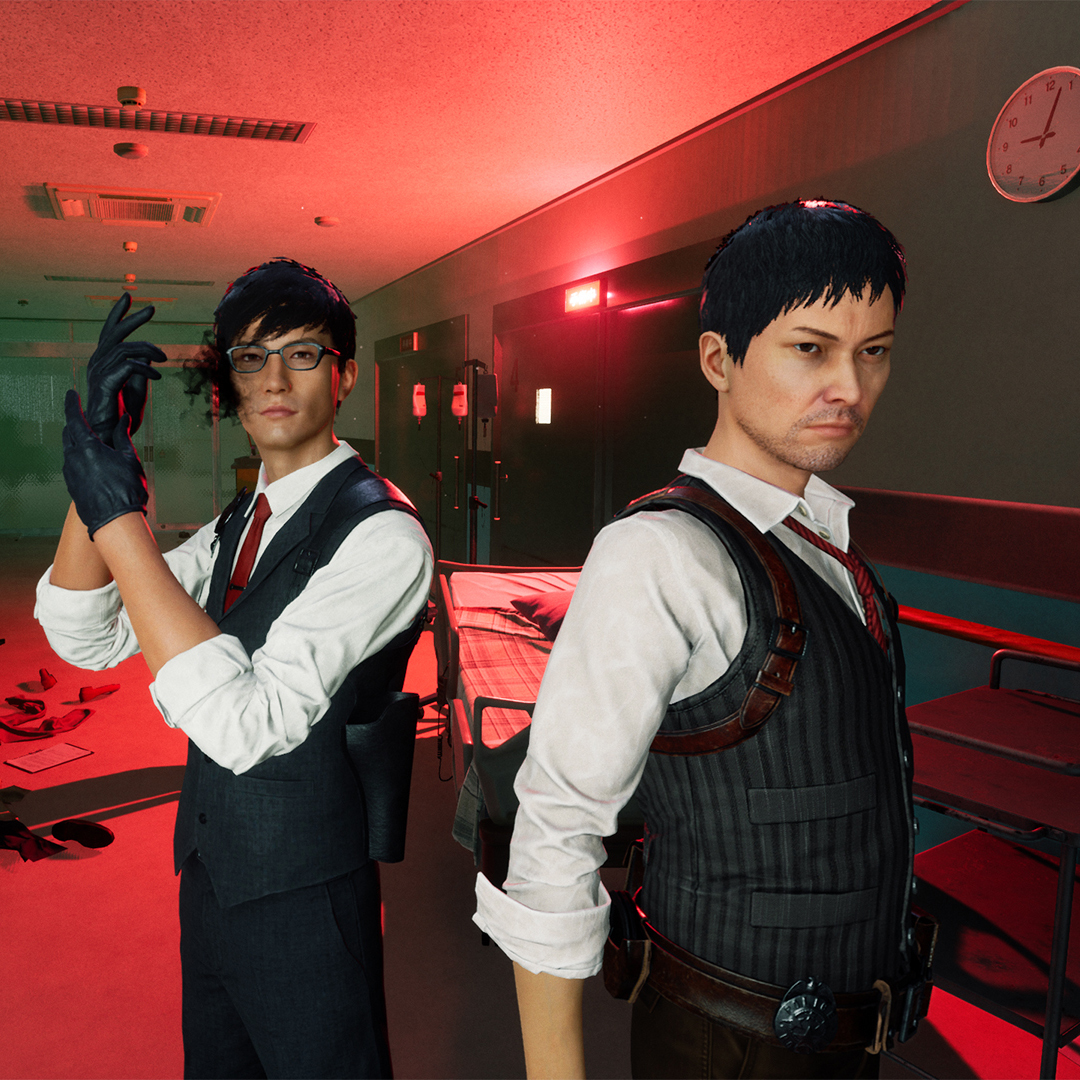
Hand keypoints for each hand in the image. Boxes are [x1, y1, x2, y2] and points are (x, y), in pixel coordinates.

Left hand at [62, 390, 147, 539]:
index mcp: (88, 447)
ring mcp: (70, 473)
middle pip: (69, 433)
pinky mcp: (71, 485)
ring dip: (77, 442)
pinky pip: (72, 465)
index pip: (75, 418)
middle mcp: (74, 458)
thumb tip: (123, 420)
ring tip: (90, 441)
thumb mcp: (129, 458)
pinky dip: (79, 457)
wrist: (115, 521)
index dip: (72, 404)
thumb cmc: (126, 490)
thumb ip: (123, 437)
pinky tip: (91, 462)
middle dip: (74, 423)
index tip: (71, 394)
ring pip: (69, 449)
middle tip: (82, 417)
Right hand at [85, 295, 165, 446]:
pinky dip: (146, 368)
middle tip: (152, 308)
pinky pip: (128, 366)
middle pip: (114, 333)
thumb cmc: (122, 415)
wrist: (110, 436)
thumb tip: (151, 354)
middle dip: (133, 318)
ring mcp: (99, 373)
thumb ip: (141, 370)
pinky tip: (158, 376)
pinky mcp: (106, 384)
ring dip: (149, 350)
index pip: (109, 333)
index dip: (118, 314)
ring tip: (165, 358)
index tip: (129, 297)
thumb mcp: (137, 389)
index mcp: (103, 362)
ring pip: (125, 348)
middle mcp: (97, 363)